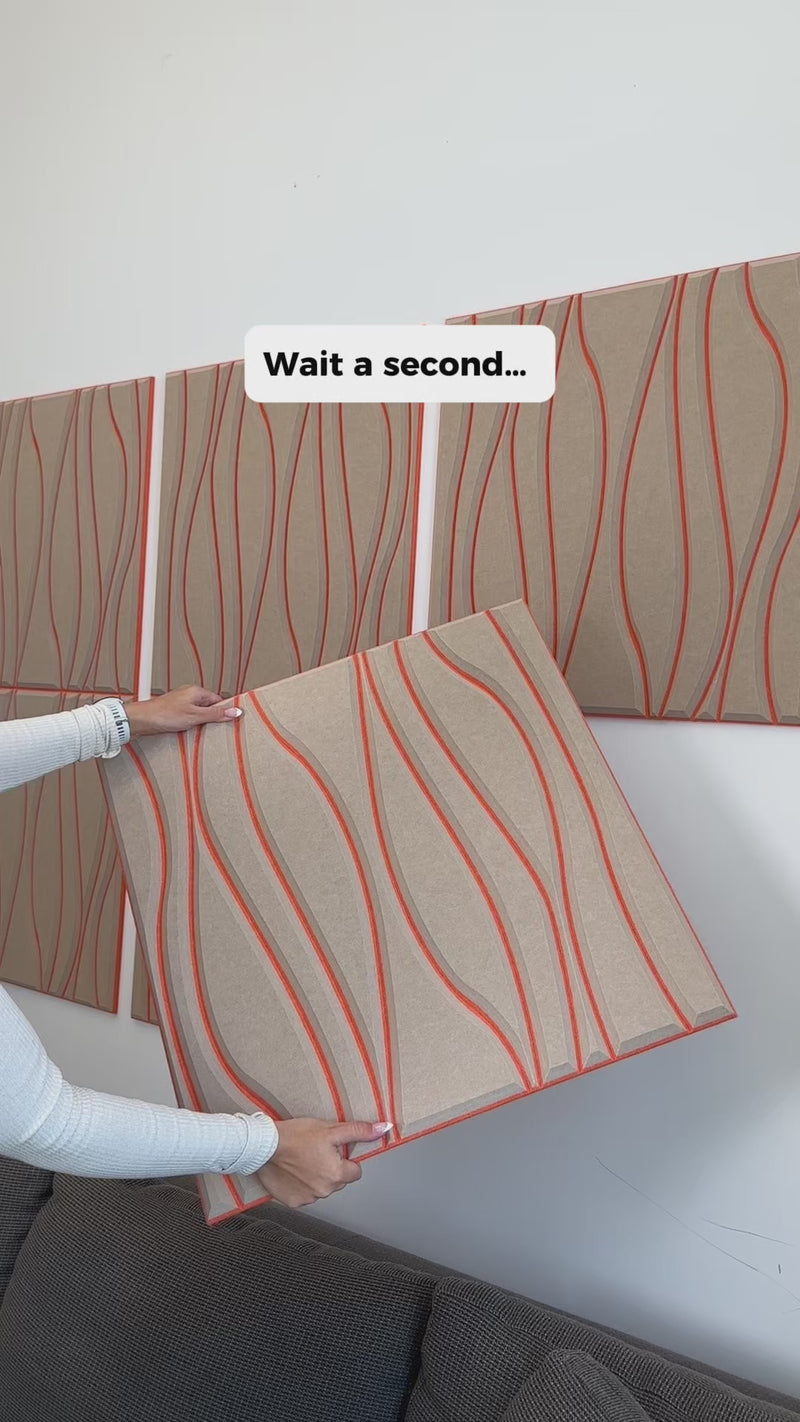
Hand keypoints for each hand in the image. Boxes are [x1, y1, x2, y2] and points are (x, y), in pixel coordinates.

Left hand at [124, 686, 242, 737]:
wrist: (143, 720)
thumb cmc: (165, 715)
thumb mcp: (196, 716)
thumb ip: (216, 714)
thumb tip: (235, 711)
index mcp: (197, 691)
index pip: (218, 700)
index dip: (224, 711)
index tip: (231, 721)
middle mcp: (189, 694)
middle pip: (209, 707)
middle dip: (212, 719)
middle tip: (215, 730)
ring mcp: (181, 703)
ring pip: (198, 713)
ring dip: (200, 723)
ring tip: (200, 732)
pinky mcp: (174, 711)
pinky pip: (189, 717)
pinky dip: (191, 725)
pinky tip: (188, 732)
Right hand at [256, 1118, 392, 1207]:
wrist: (264, 1146)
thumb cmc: (296, 1135)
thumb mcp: (330, 1129)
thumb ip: (359, 1131)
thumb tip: (383, 1129)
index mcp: (337, 1174)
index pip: (355, 1171)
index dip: (346, 1159)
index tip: (333, 1150)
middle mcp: (325, 1191)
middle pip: (339, 1180)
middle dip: (332, 1168)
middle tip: (316, 1152)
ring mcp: (308, 1198)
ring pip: (322, 1188)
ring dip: (316, 1177)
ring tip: (302, 1160)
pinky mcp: (293, 1202)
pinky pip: (305, 1195)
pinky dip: (301, 1185)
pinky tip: (293, 1171)